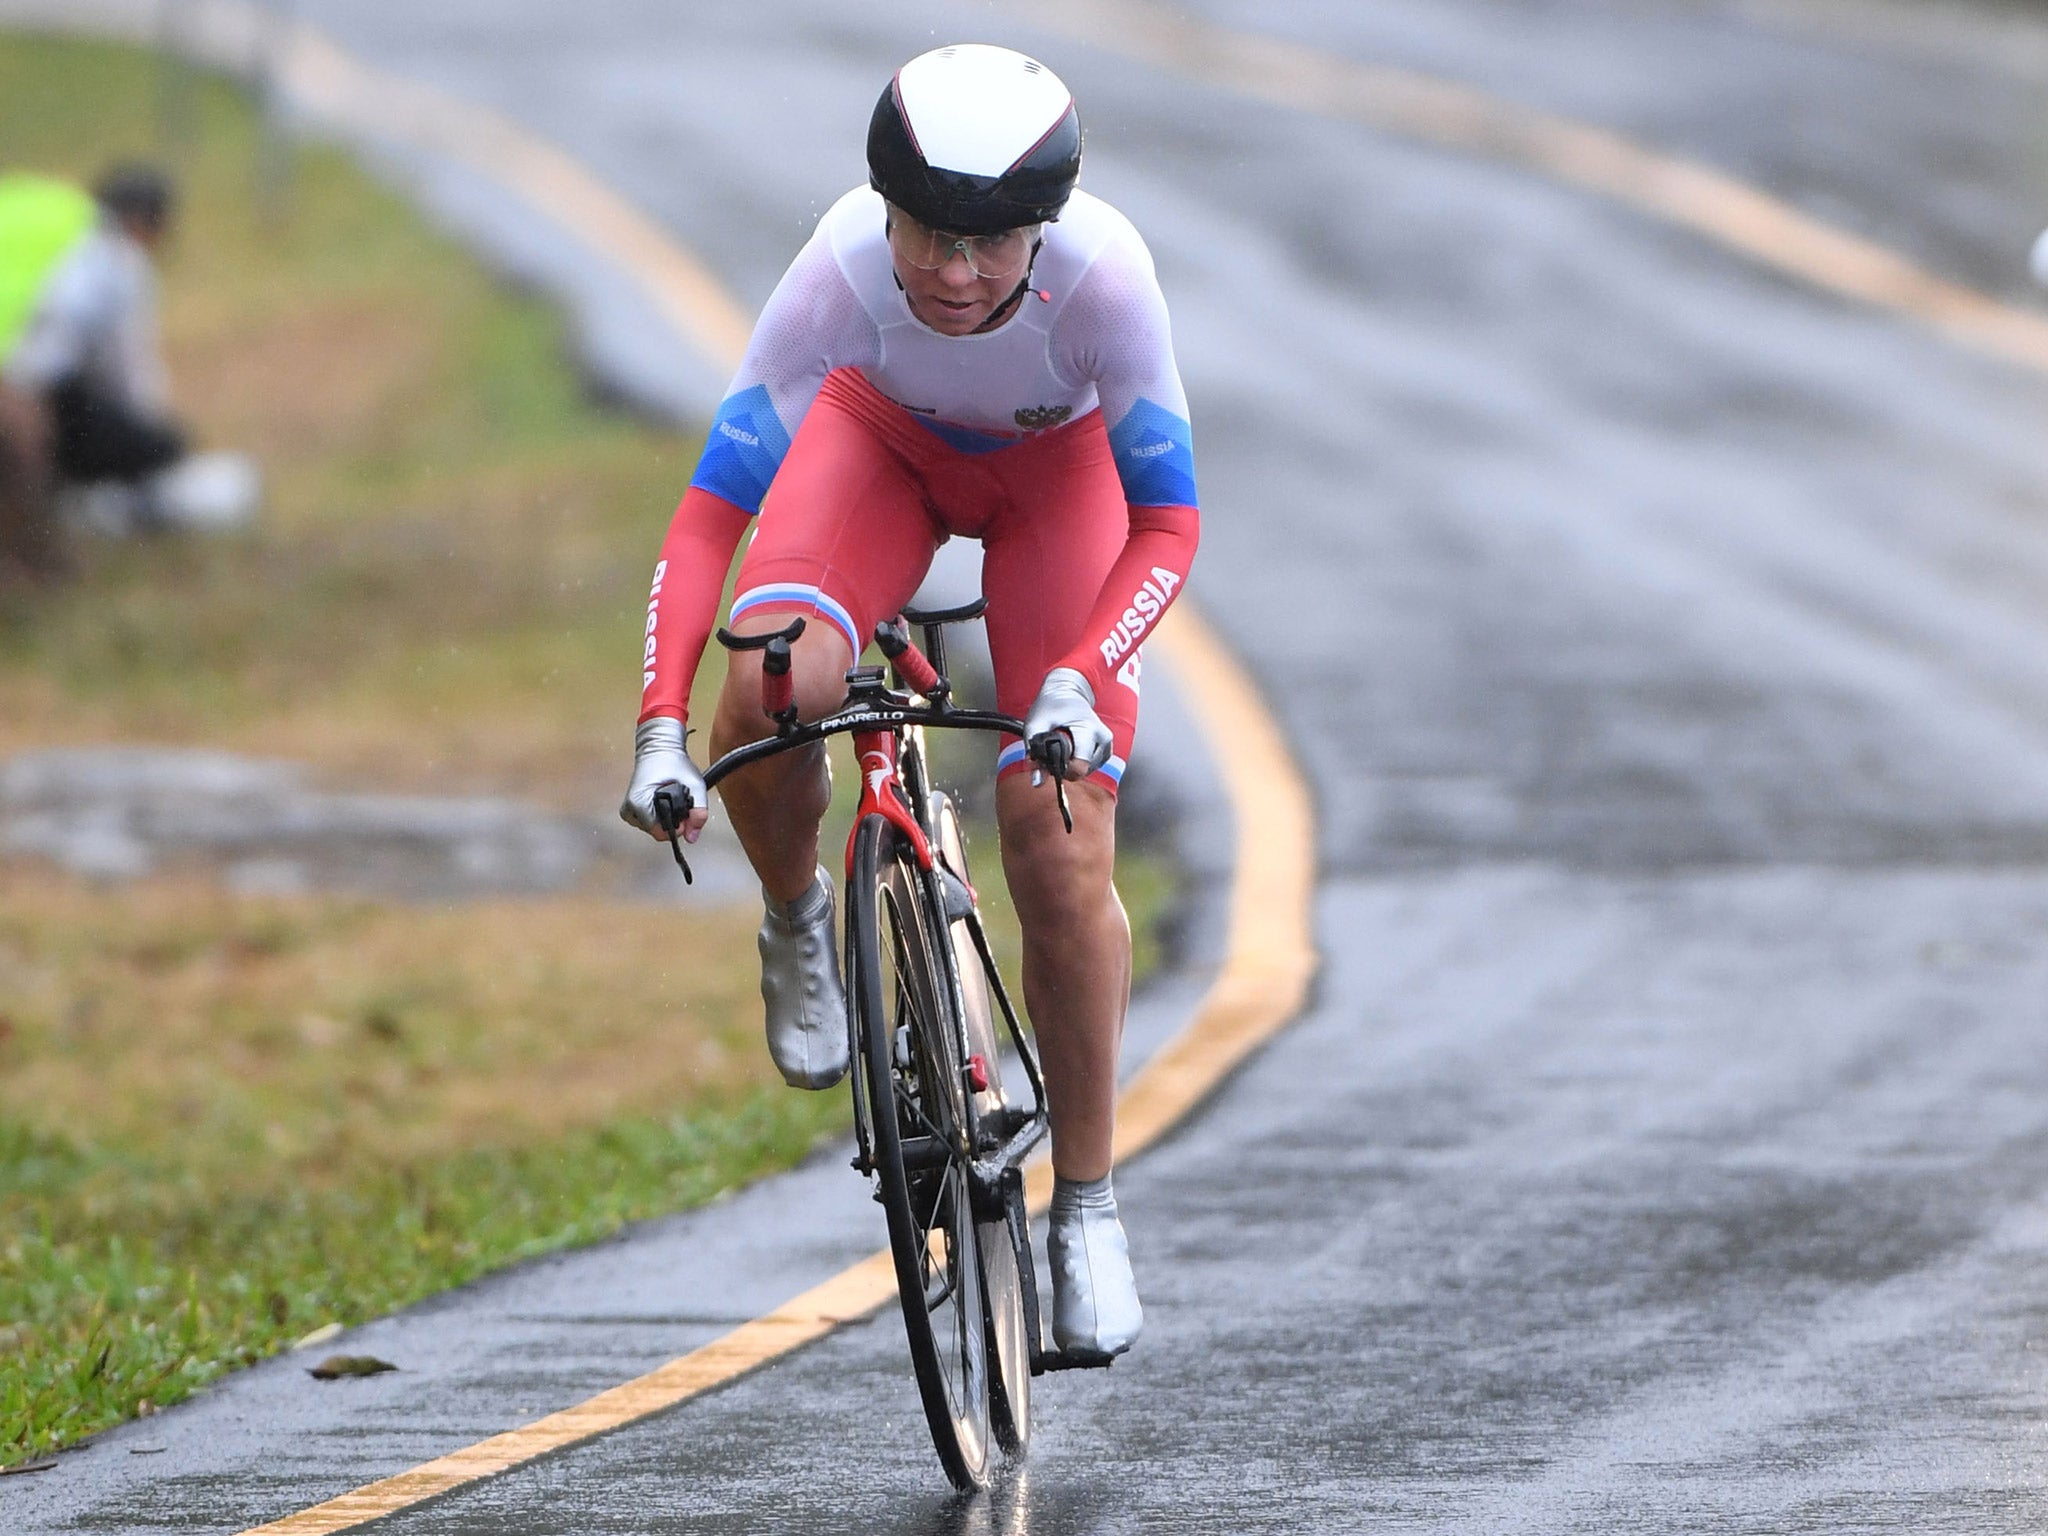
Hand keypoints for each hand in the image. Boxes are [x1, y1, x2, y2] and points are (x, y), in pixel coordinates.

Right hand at [619, 717, 708, 840]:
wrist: (659, 747)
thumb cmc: (673, 761)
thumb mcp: (694, 784)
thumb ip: (698, 811)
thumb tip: (693, 836)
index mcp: (639, 803)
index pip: (660, 833)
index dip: (678, 827)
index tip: (685, 813)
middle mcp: (629, 808)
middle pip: (657, 832)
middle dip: (673, 822)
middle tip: (680, 801)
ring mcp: (628, 809)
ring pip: (653, 828)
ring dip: (666, 818)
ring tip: (670, 798)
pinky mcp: (630, 809)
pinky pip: (648, 822)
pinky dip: (659, 816)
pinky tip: (663, 802)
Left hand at [1023, 667, 1112, 780]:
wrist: (1068, 691)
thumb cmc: (1051, 705)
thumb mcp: (1036, 724)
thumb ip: (1034, 752)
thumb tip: (1037, 782)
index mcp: (1090, 730)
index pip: (1081, 767)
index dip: (1062, 770)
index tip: (1050, 760)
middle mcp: (1104, 739)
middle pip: (1083, 770)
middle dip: (1065, 765)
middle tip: (1054, 748)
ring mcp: (1107, 745)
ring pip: (1087, 771)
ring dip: (1071, 764)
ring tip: (1063, 744)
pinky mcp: (1106, 750)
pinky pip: (1090, 767)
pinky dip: (1078, 762)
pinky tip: (1071, 748)